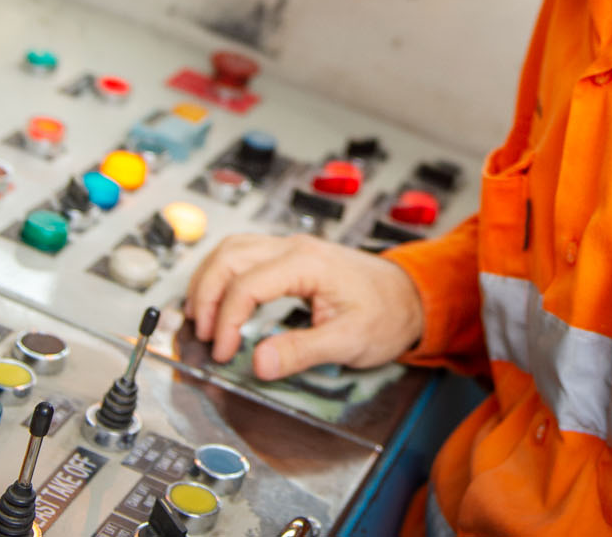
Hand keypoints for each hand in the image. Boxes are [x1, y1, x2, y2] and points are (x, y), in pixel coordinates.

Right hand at [184, 233, 424, 380]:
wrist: (410, 296)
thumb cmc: (386, 314)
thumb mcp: (349, 341)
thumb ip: (302, 352)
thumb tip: (259, 363)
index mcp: (308, 264)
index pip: (248, 284)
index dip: (228, 320)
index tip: (225, 352)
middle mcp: (295, 248)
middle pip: (229, 256)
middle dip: (208, 295)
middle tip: (204, 335)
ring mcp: (292, 248)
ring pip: (232, 249)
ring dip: (209, 280)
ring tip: (202, 318)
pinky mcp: (290, 256)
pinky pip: (243, 254)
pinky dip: (223, 275)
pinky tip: (219, 299)